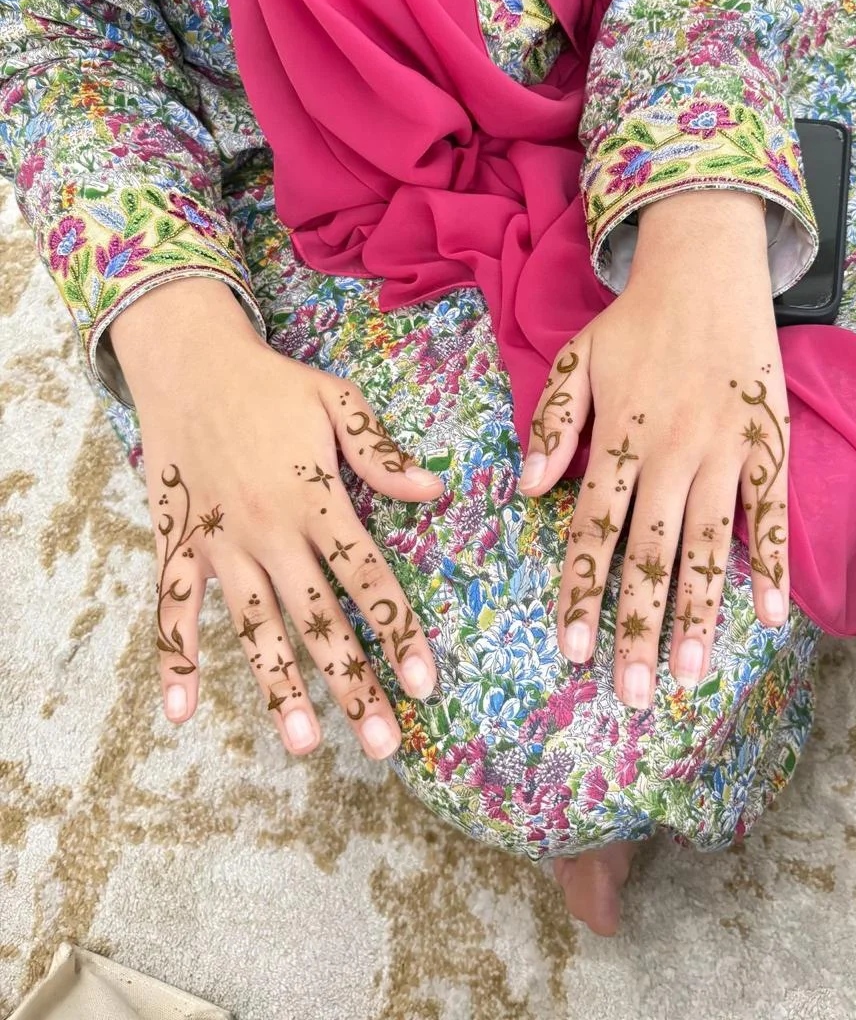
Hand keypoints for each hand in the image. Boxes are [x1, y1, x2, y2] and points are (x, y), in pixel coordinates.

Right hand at [109, 278, 443, 758]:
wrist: (187, 360)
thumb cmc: (271, 383)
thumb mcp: (336, 401)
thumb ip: (380, 452)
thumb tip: (435, 491)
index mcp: (315, 497)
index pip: (367, 578)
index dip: (398, 632)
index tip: (424, 684)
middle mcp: (269, 529)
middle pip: (318, 619)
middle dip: (352, 684)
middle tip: (382, 745)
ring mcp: (220, 541)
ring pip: (252, 626)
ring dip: (278, 686)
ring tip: (304, 745)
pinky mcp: (178, 541)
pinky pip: (172, 606)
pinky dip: (173, 656)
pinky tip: (182, 710)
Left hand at [518, 190, 790, 708]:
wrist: (705, 268)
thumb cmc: (634, 322)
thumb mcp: (574, 360)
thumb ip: (550, 424)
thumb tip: (525, 489)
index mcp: (617, 440)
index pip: (592, 531)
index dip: (581, 592)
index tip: (572, 650)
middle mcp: (668, 454)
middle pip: (649, 554)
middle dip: (637, 626)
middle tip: (633, 692)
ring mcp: (722, 451)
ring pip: (709, 545)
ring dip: (701, 612)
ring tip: (693, 673)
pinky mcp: (767, 443)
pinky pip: (771, 512)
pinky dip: (771, 562)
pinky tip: (771, 614)